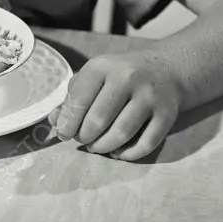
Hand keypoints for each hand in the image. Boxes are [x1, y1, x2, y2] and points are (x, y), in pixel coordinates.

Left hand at [47, 51, 183, 160]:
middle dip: (84, 136)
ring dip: (103, 147)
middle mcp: (127, 78)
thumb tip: (55, 123)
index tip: (63, 133)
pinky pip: (145, 144)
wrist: (165, 70)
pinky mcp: (167, 115)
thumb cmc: (120, 76)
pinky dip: (127, 154)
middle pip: (98, 120)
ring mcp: (149, 96)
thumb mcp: (95, 76)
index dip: (67, 122)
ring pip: (121, 134)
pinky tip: (117, 152)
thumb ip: (74, 97)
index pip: (79, 99)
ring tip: (96, 147)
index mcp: (103, 66)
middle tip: (82, 140)